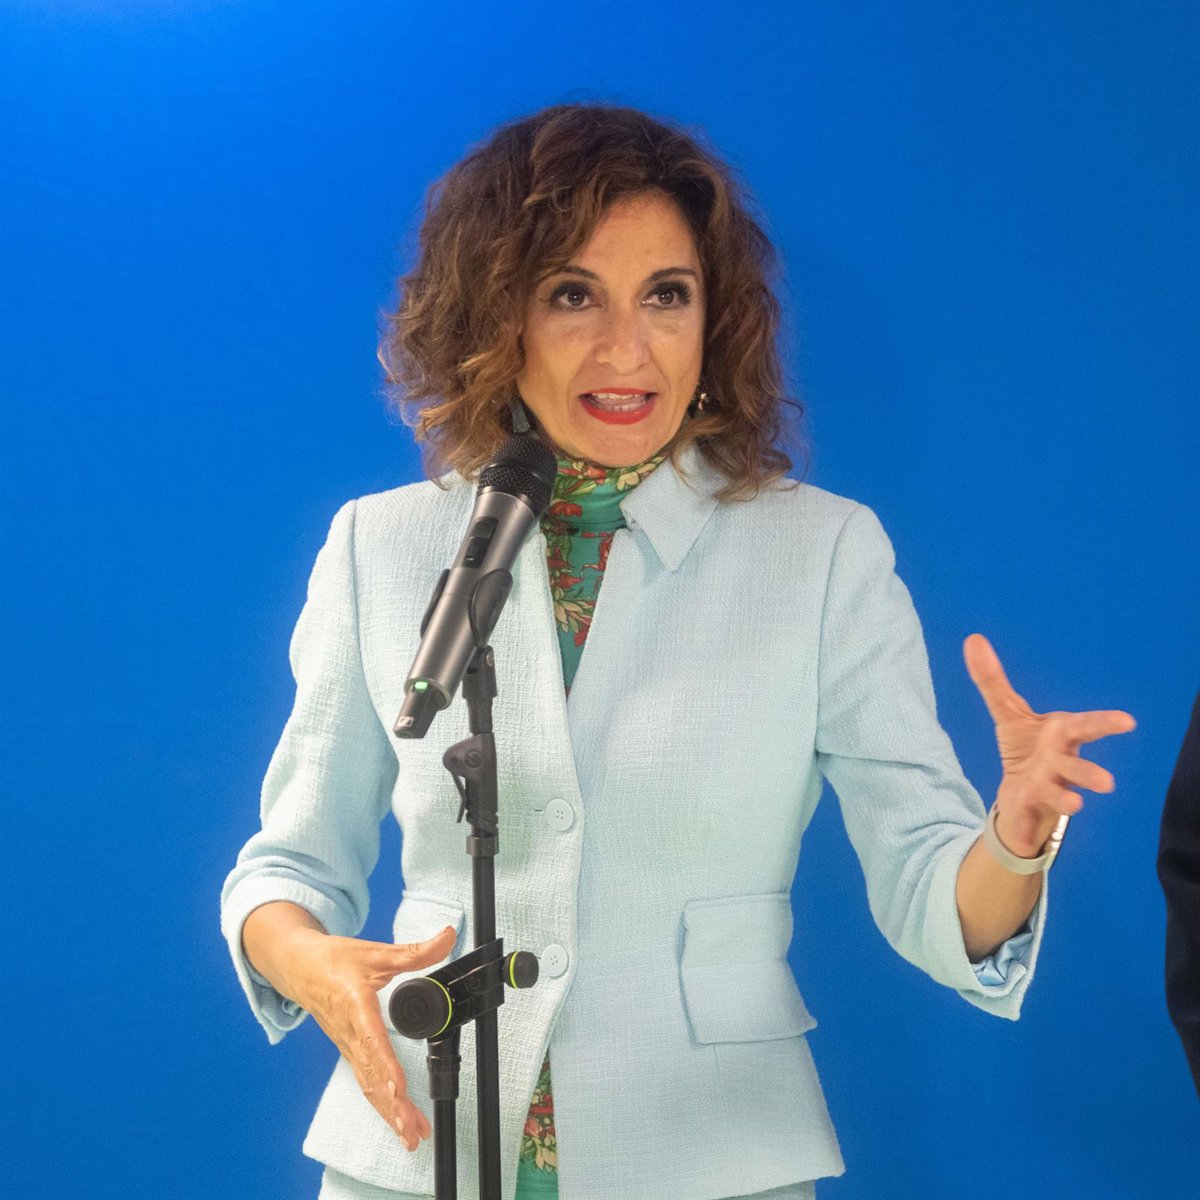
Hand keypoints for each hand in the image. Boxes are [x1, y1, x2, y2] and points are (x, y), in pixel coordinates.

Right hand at [280, 925, 458, 1151]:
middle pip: (370, 1075)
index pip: (371, 1040)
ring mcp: (347, 1046)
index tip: (398, 1088)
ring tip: (411, 1136)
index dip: (385, 1065)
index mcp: (354, 1005)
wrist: (299, 968)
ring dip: (389, 1112)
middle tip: (412, 1130)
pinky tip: (398, 1120)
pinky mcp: (349, 1052)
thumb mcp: (375, 951)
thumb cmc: (335, 960)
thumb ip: (414, 950)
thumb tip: (447, 935)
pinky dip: (381, 1105)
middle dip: (392, 1105)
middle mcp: (348, 1033)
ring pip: (368, 1085)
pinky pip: (365, 1083)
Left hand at [963, 633, 1135, 855]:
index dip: (1105, 723)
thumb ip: (991, 679)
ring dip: (1068, 802)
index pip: (1085, 726)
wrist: (1022, 790)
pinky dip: (1027, 825)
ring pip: (1062, 796)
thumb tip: (973, 640)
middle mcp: (1061, 762)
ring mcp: (1051, 787)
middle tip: (1107, 783)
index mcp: (1060, 735)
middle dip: (1090, 773)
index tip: (1128, 721)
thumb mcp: (1006, 711)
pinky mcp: (1033, 807)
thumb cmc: (1026, 746)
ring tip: (1075, 807)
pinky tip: (1024, 834)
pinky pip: (1031, 816)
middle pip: (1078, 767)